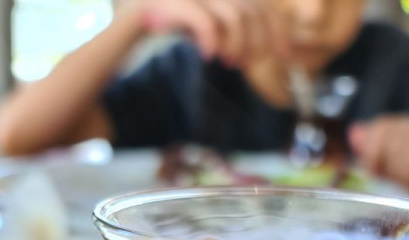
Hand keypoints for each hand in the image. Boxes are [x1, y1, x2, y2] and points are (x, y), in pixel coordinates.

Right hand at [124, 0, 289, 66]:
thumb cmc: (164, 29)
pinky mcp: (171, 1)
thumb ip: (230, 30)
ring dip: (237, 45)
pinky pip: (203, 18)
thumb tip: (263, 48)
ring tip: (228, 62)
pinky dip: (211, 38)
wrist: (121, 29)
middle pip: (251, 11)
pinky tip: (208, 55)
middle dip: (255, 42)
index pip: (260, 5)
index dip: (277, 29)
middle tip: (244, 64)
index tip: (286, 55)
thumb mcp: (204, 24)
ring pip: (233, 15)